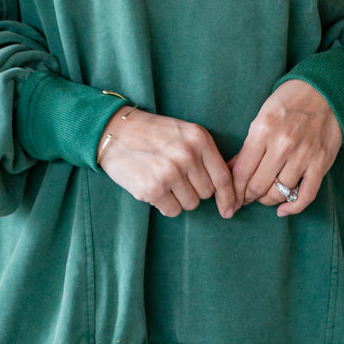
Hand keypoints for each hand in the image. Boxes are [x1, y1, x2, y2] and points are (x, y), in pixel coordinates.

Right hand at [97, 107, 237, 218]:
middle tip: (175, 177)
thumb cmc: (151, 134)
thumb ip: (204, 155)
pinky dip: (164, 204)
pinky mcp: (153, 189)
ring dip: (179, 198)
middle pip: (206, 193)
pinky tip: (153, 187)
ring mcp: (170, 172)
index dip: (228, 197)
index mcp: (199, 139)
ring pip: (191, 204)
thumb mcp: (184, 134)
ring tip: (163, 180)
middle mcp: (187, 155)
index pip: (223, 177)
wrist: (114, 132)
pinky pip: (172, 210)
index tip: (229, 210)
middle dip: (194, 190)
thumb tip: (226, 190)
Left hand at [227, 79, 341, 216]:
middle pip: (258, 186)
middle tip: (244, 198)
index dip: (233, 189)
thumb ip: (248, 147)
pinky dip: (292, 208)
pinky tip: (282, 210)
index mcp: (263, 131)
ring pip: (279, 193)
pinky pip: (305, 195)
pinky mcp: (321, 163)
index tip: (230, 195)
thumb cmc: (289, 102)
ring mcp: (304, 156)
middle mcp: (283, 145)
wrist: (325, 90)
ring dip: (267, 200)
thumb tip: (230, 171)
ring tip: (262, 197)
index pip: (242, 172)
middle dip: (247, 197)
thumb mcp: (261, 117)